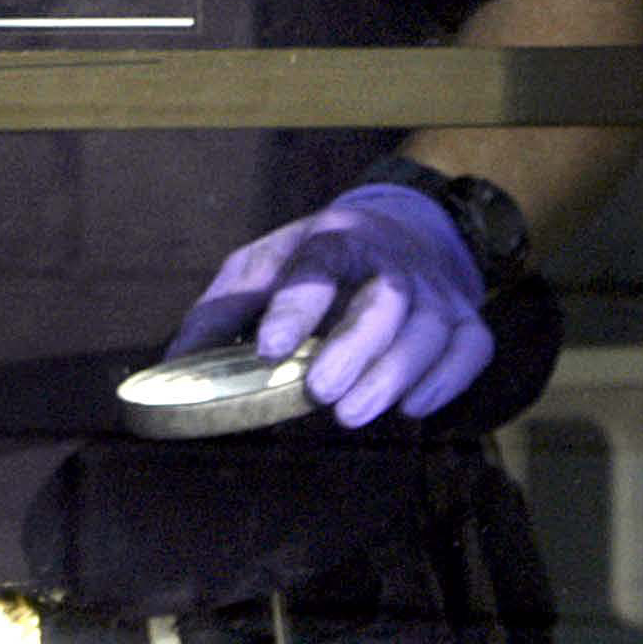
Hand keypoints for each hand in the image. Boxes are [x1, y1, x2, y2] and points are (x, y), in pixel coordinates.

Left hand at [165, 184, 494, 427]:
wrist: (399, 229)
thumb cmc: (315, 260)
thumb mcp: (262, 266)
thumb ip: (221, 312)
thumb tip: (172, 366)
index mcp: (332, 239)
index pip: (317, 264)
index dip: (297, 305)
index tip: (272, 348)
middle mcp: (389, 260)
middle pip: (384, 298)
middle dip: (354, 347)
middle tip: (322, 394)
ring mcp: (434, 290)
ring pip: (428, 329)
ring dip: (393, 374)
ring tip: (352, 414)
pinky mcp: (466, 319)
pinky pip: (470, 347)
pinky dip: (448, 379)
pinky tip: (415, 405)